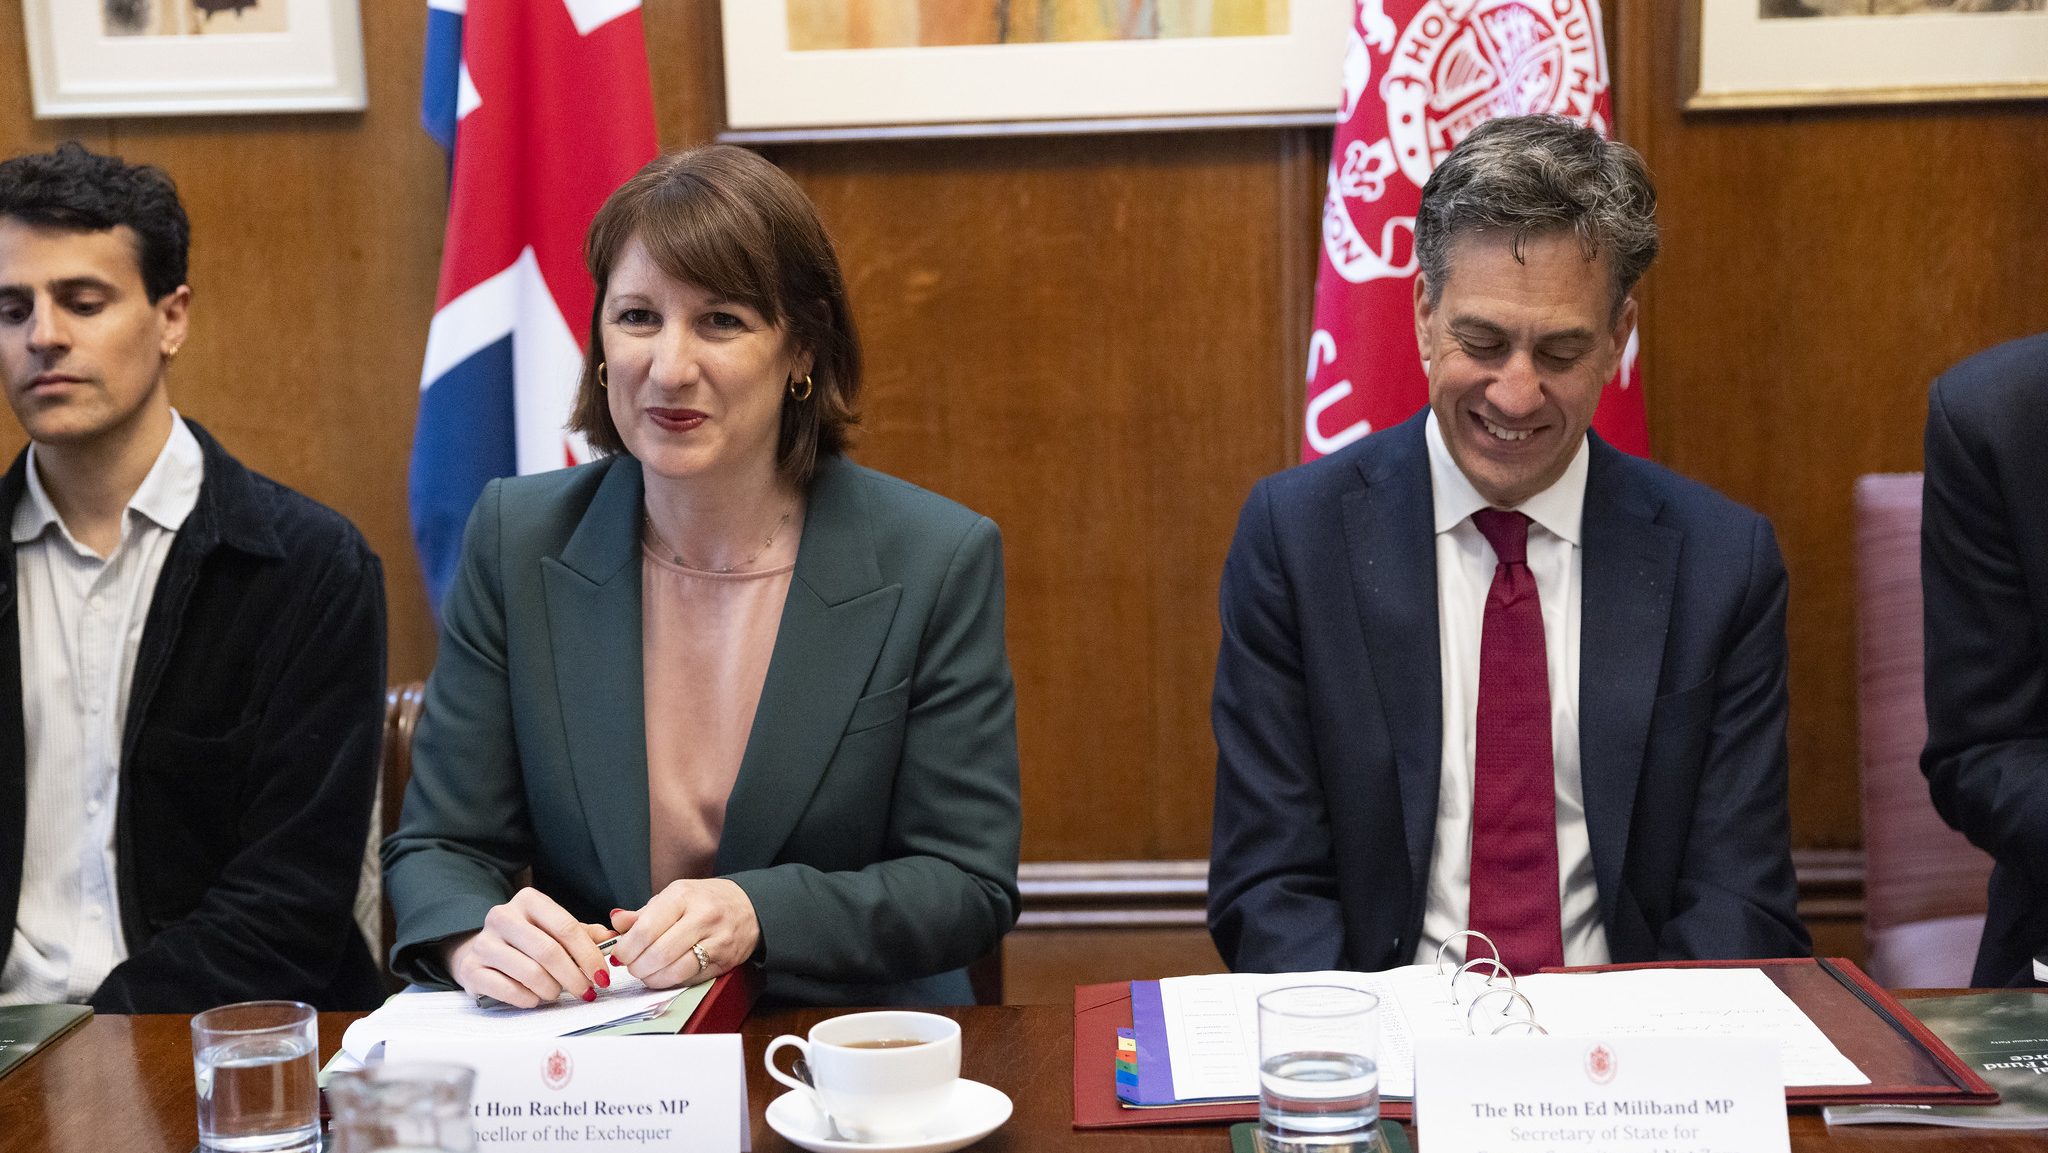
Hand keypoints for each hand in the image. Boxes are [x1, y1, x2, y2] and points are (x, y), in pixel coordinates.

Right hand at [443, 887, 614, 1007]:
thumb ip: (584, 933)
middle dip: (574, 977)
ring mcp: (484, 943)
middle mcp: (503, 916)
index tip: (602, 975)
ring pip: (530, 973)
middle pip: (549, 951)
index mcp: (528, 900)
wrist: (483, 950)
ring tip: (557, 993)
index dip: (589, 955)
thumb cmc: (528, 939)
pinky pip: (508, 990)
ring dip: (552, 990)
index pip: (566, 927)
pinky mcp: (471, 969)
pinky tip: (534, 998)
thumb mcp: (555, 929)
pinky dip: (528, 999)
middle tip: (587, 991)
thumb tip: (612, 939)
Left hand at [609, 878, 759, 988]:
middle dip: (637, 966)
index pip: (645, 929)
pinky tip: (665, 975)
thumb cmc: (705, 901)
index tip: (620, 955)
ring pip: (674, 970)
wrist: (748, 906)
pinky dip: (671, 982)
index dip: (627, 948)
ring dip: (652, 978)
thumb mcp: (673, 897)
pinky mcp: (725, 960)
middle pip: (658, 953)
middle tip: (631, 967)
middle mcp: (702, 916)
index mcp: (683, 895)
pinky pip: (690, 978)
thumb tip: (616, 923)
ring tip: (646, 973)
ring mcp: (716, 939)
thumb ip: (642, 913)